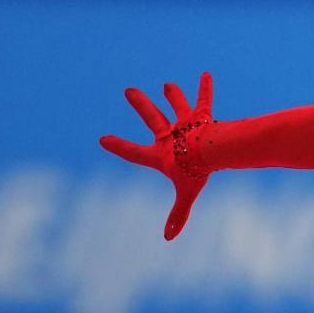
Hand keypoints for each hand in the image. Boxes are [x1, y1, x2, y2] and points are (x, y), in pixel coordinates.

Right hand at [99, 72, 213, 240]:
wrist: (211, 151)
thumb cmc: (196, 172)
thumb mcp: (185, 194)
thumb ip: (178, 214)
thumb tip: (168, 239)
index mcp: (160, 153)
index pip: (134, 152)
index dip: (118, 147)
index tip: (102, 139)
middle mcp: (170, 135)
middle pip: (152, 118)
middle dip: (140, 105)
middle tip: (129, 90)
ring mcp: (184, 124)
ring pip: (177, 107)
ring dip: (174, 96)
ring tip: (168, 85)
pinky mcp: (201, 117)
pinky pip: (204, 100)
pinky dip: (205, 88)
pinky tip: (207, 74)